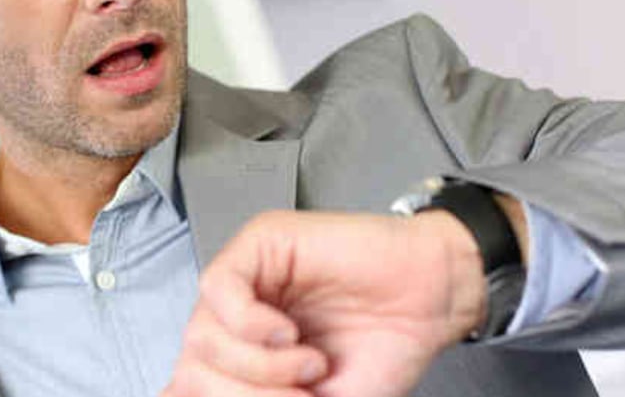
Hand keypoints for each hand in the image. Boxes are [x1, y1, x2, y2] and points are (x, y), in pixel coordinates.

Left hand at [162, 209, 488, 396]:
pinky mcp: (260, 243)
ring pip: (202, 332)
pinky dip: (250, 324)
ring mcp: (245, 279)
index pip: (192, 381)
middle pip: (193, 365)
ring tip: (309, 365)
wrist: (432, 300)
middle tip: (298, 396)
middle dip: (241, 394)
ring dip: (258, 365)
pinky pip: (219, 287)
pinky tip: (288, 333)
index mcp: (243, 352)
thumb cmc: (383, 345)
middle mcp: (236, 317)